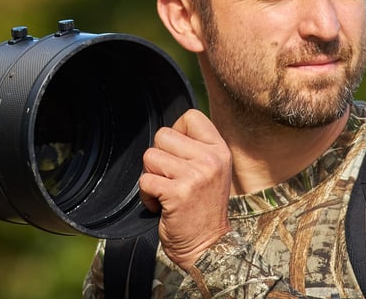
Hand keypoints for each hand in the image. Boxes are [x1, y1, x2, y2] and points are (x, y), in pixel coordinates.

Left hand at [139, 109, 231, 268]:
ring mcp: (195, 176)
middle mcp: (210, 160)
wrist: (209, 248)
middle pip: (163, 135)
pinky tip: (162, 205)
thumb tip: (170, 130)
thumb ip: (197, 148)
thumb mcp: (212, 171)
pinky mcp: (177, 193)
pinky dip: (147, 196)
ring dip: (151, 177)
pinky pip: (145, 180)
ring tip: (167, 192)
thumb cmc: (204, 210)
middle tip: (170, 178)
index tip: (178, 155)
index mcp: (219, 150)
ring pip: (150, 156)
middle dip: (158, 157)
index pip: (190, 116)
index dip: (176, 132)